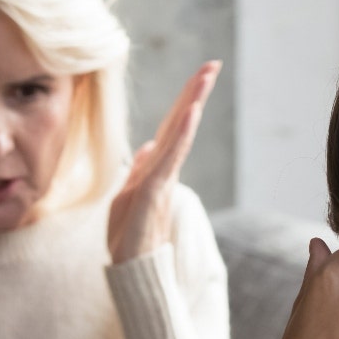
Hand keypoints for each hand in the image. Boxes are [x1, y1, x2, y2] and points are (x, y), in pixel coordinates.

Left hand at [107, 61, 218, 263]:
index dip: (183, 101)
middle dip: (195, 93)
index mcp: (155, 170)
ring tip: (205, 78)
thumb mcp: (125, 199)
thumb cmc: (129, 241)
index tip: (200, 73)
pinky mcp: (154, 195)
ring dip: (191, 105)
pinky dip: (180, 136)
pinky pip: (168, 159)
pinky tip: (190, 114)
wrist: (130, 274)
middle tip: (213, 64)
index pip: (170, 129)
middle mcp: (162, 172)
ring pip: (178, 136)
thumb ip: (138, 172)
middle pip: (179, 125)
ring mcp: (161, 182)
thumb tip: (147, 147)